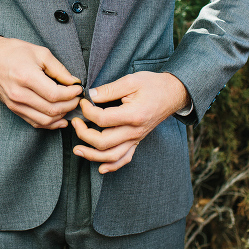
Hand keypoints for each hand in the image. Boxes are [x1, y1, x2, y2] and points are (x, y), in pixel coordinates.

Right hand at [0, 36, 82, 128]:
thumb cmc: (14, 52)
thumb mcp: (40, 53)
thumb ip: (59, 69)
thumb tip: (73, 82)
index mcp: (26, 77)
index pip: (55, 94)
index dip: (71, 94)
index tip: (78, 89)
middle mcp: (19, 94)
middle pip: (51, 109)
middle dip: (70, 106)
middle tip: (77, 99)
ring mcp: (15, 104)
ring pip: (44, 120)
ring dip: (62, 116)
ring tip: (70, 107)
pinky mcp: (13, 109)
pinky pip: (35, 122)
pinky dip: (50, 123)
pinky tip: (60, 119)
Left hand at [72, 72, 188, 173]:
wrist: (173, 93)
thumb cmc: (153, 85)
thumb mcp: (131, 81)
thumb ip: (109, 89)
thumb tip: (90, 96)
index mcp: (133, 115)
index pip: (102, 119)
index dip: (87, 111)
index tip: (82, 102)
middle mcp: (135, 131)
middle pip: (103, 142)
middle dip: (83, 134)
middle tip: (75, 122)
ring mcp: (136, 138)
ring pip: (112, 156)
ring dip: (92, 155)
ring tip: (77, 150)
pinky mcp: (137, 141)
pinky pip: (125, 158)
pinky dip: (112, 166)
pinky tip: (101, 168)